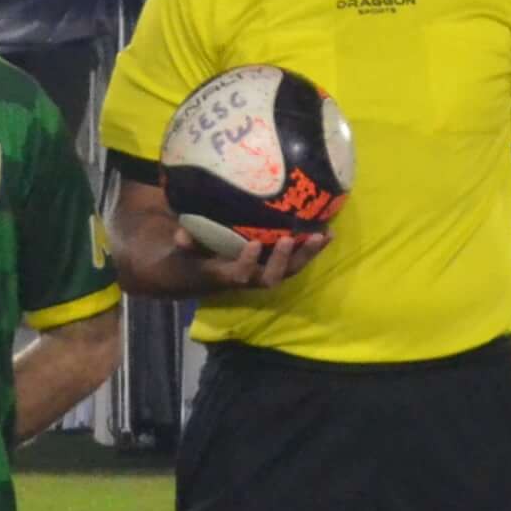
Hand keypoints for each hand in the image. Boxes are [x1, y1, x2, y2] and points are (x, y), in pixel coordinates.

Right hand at [193, 228, 328, 291]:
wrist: (202, 273)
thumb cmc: (193, 257)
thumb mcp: (184, 251)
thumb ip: (186, 242)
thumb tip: (181, 237)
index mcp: (227, 275)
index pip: (238, 276)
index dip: (247, 264)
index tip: (252, 244)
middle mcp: (250, 279)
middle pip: (272, 278)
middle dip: (283, 261)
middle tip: (291, 239)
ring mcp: (265, 273)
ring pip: (289, 271)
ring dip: (307, 255)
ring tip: (322, 235)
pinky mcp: (276, 266)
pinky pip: (297, 261)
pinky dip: (313, 249)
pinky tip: (328, 232)